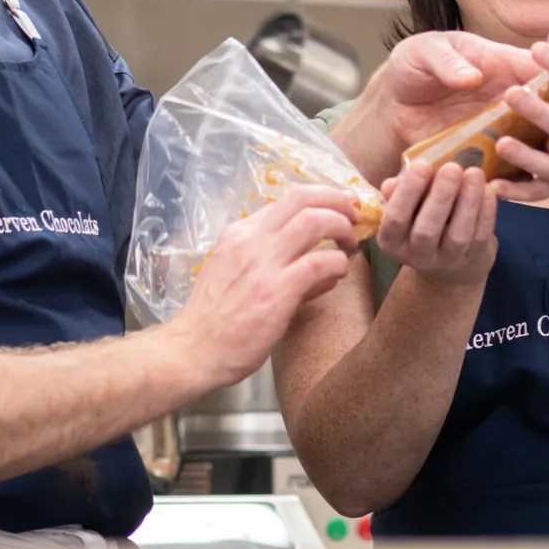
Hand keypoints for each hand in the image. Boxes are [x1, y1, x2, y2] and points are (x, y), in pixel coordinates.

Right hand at [173, 186, 358, 387]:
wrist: (193, 350)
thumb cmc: (215, 320)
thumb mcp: (236, 274)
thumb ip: (274, 263)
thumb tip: (320, 263)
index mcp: (240, 233)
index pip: (287, 200)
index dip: (320, 199)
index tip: (338, 209)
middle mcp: (251, 239)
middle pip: (303, 198)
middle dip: (337, 201)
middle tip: (354, 218)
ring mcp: (263, 263)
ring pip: (315, 221)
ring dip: (342, 228)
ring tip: (350, 246)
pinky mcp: (277, 290)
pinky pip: (320, 262)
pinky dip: (338, 263)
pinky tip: (338, 274)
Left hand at [332, 31, 539, 179]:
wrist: (391, 103)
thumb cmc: (413, 65)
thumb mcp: (424, 52)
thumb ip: (447, 62)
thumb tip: (472, 78)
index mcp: (502, 65)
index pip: (540, 70)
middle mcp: (508, 100)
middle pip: (546, 112)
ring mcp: (499, 129)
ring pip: (533, 145)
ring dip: (540, 157)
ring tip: (542, 166)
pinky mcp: (483, 155)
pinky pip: (505, 171)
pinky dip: (510, 182)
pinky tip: (506, 189)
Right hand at [375, 160, 497, 286]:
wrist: (450, 263)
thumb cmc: (422, 221)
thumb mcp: (405, 209)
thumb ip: (398, 193)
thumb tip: (392, 183)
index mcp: (393, 240)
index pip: (395, 219)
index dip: (407, 192)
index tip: (422, 164)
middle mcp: (417, 255)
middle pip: (426, 230)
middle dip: (441, 196)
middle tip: (452, 168)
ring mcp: (447, 260)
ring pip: (458, 235)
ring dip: (468, 201)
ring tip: (474, 173)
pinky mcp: (473, 259)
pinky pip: (480, 236)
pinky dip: (486, 212)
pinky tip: (488, 189)